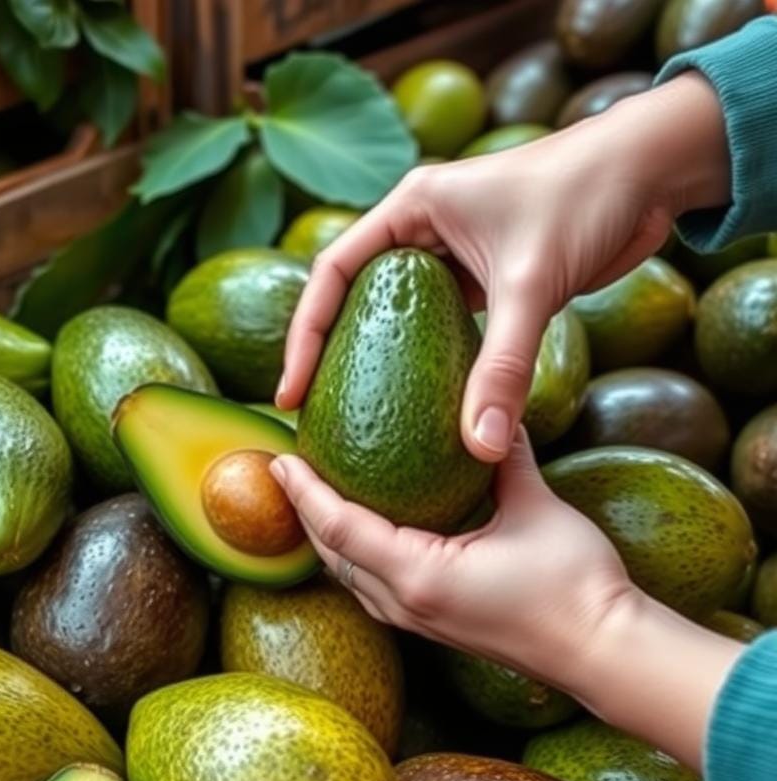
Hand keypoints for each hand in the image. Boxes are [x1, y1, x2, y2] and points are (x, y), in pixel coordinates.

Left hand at [272, 431, 631, 680]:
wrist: (603, 652)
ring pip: (348, 575)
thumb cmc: (575, 586)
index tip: (280, 458)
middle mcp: (406, 603)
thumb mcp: (535, 509)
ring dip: (325, 535)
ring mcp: (416, 620)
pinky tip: (363, 529)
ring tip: (315, 495)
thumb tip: (491, 415)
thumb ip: (505, 459)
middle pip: (331, 554)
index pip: (339, 527)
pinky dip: (354, 554)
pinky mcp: (430, 624)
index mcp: (419, 574)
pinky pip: (371, 587)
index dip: (305, 492)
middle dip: (303, 512)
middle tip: (288, 468)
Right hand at [277, 73, 729, 462]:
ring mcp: (451, 254)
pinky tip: (420, 403)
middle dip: (328, 353)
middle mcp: (421, 229)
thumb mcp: (532, 286)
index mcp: (411, 207)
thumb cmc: (585, 198)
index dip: (303, 335)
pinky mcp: (482, 279)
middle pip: (351, 297)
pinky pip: (439, 327)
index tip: (291, 393)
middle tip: (313, 413)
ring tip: (353, 414)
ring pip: (394, 316)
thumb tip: (480, 447)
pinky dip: (426, 362)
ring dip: (374, 360)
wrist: (650, 171)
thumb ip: (503, 368)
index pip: (331, 273)